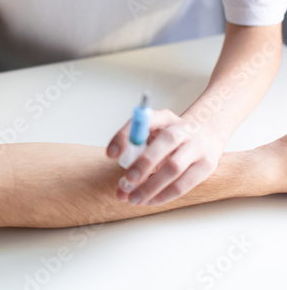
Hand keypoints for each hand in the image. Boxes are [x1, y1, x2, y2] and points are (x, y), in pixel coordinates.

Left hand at [106, 109, 224, 205]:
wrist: (208, 134)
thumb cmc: (172, 137)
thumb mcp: (153, 133)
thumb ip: (135, 147)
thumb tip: (121, 175)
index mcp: (164, 118)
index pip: (143, 120)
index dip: (126, 136)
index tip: (111, 154)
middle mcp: (182, 129)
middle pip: (165, 143)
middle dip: (143, 163)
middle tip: (126, 181)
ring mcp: (197, 147)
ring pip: (174, 168)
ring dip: (150, 186)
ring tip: (133, 198)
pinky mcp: (206, 166)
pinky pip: (183, 185)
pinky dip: (163, 196)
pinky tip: (148, 201)